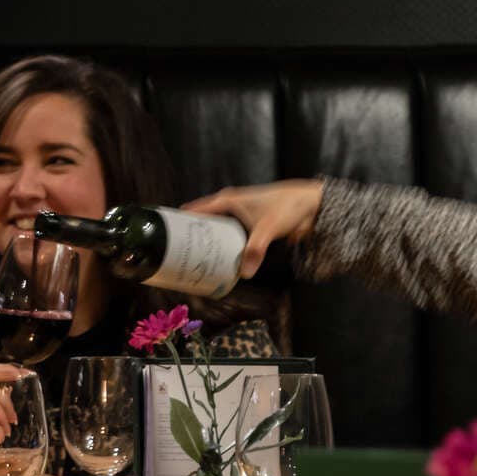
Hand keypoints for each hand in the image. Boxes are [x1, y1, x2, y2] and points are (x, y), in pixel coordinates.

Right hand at [184, 179, 324, 276]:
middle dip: (192, 238)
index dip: (180, 221)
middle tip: (177, 257)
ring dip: (208, 246)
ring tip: (193, 264)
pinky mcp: (250, 229)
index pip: (196, 210)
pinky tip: (220, 263)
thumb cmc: (288, 206)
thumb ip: (255, 249)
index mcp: (228, 201)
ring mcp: (240, 219)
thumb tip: (244, 274)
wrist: (312, 204)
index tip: (165, 236)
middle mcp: (230, 208)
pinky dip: (224, 250)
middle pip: (204, 223)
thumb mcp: (268, 227)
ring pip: (217, 233)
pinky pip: (230, 240)